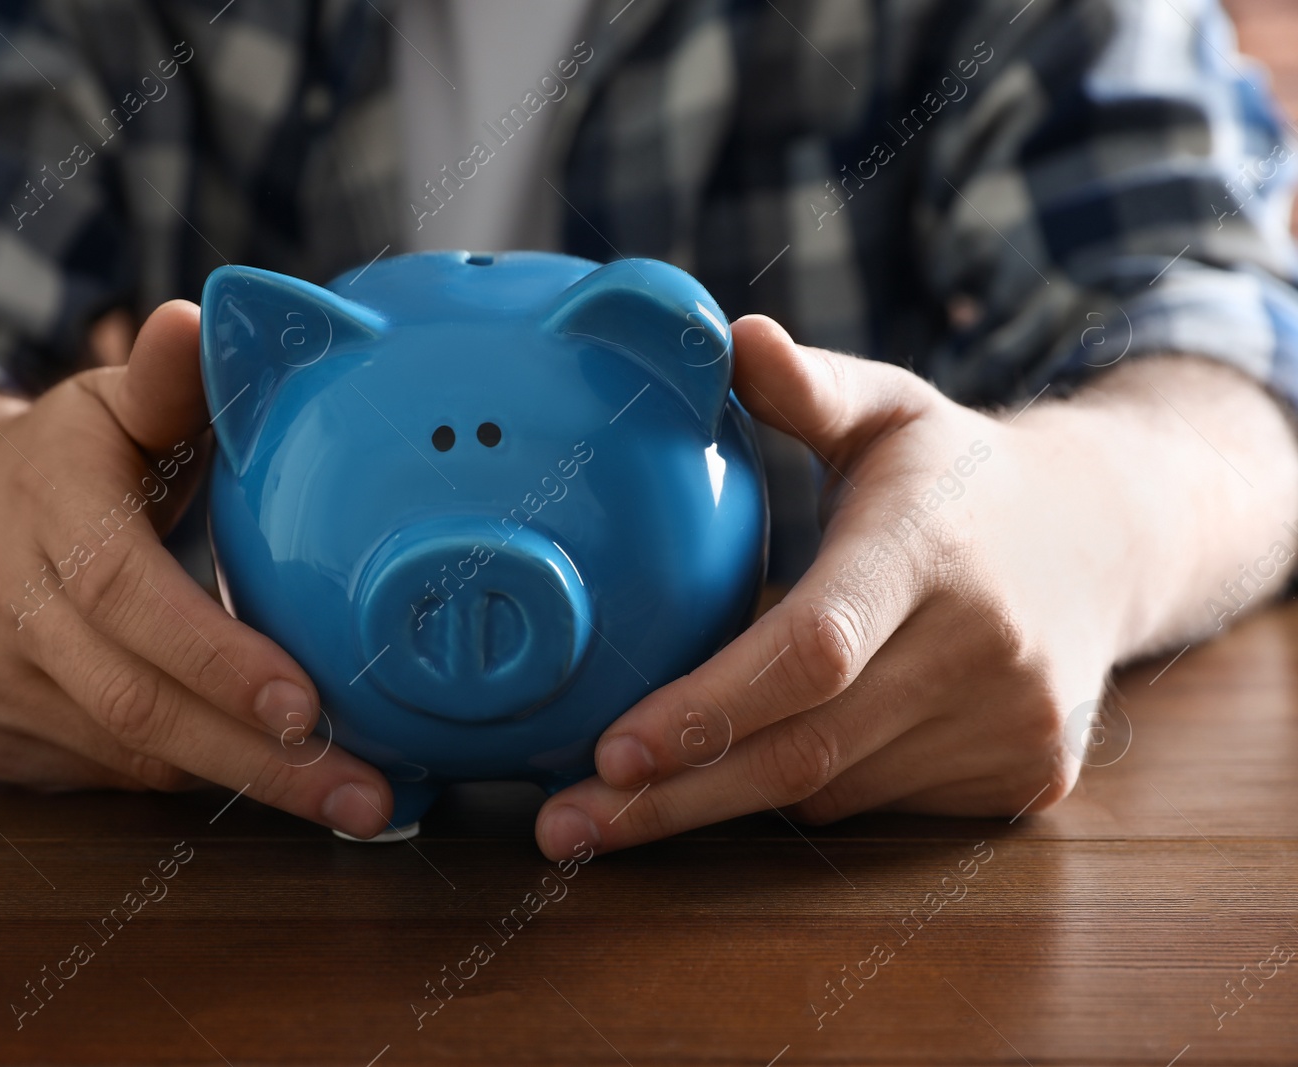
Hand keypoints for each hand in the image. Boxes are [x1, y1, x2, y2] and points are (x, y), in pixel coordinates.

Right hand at [0, 302, 393, 836]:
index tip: (310, 707)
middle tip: (368, 798)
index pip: (129, 597)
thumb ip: (169, 378)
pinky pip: (106, 775)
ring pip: (129, 755)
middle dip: (264, 762)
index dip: (219, 661)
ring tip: (345, 795)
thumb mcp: (113, 404)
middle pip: (137, 706)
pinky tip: (257, 768)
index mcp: (44, 506)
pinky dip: (190, 775)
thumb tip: (204, 318)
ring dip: (243, 778)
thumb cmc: (63, 460)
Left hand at [535, 314, 1144, 857]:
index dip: (707, 710)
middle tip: (567, 826)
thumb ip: (805, 387)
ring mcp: (1016, 722)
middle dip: (673, 799)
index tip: (610, 751)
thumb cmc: (959, 475)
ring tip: (659, 773)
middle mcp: (986, 646)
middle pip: (804, 751)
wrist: (1107, 538)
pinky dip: (814, 784)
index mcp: (929, 547)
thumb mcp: (888, 409)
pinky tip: (790, 744)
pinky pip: (879, 806)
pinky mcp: (1030, 778)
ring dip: (736, 785)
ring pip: (831, 788)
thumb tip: (725, 333)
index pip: (811, 649)